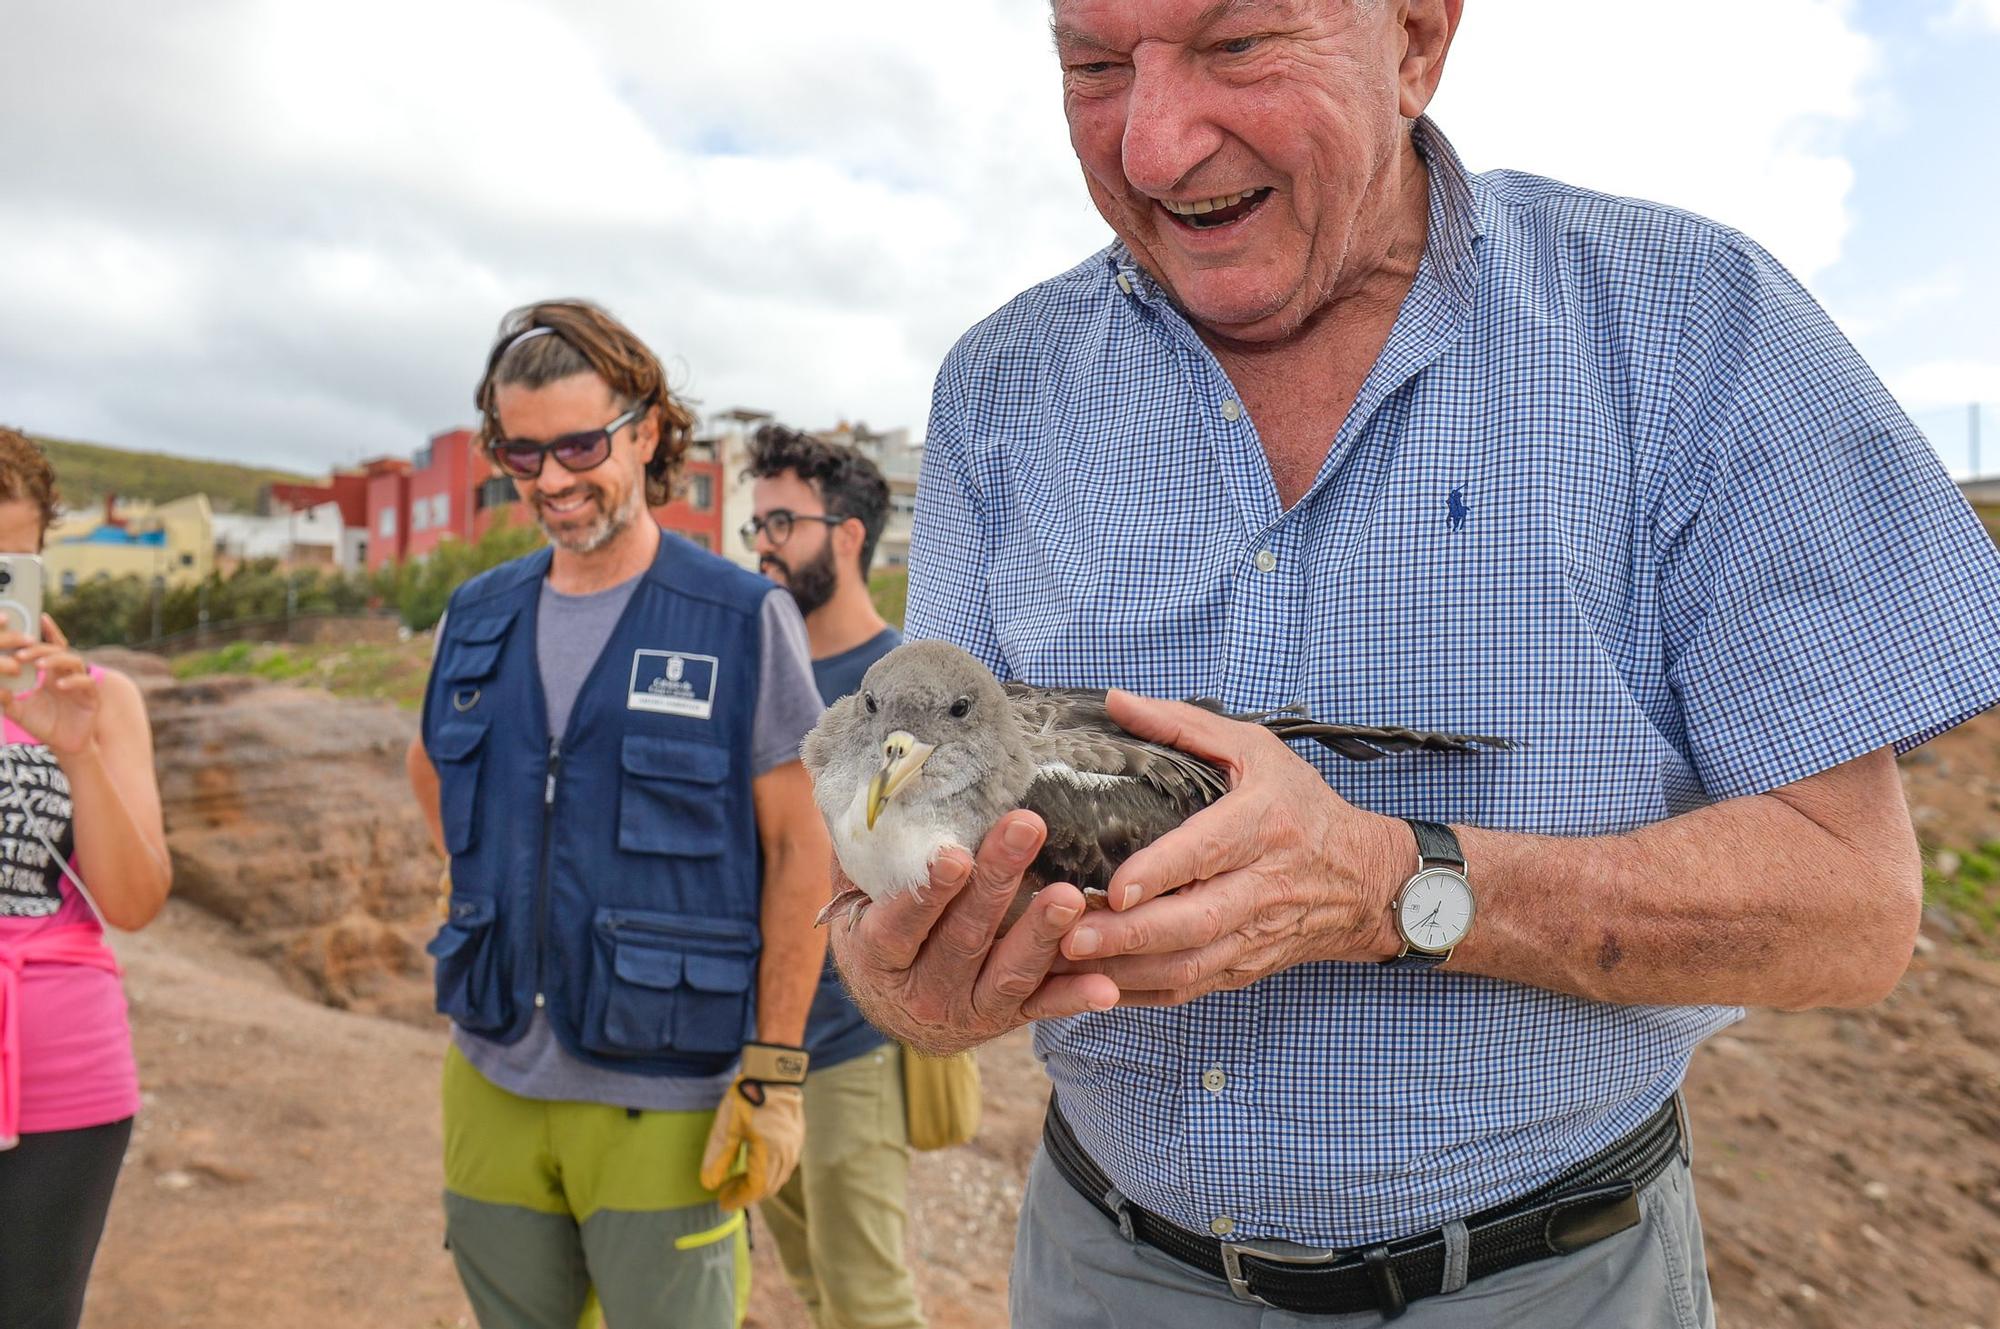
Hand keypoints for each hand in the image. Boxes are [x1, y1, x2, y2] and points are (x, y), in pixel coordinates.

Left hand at [0, 616, 99, 757]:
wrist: (64, 746)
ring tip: (39, 665)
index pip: (51, 647)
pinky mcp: (91, 697)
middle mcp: (67, 674)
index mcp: (51, 673)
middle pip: (58, 651)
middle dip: (40, 649)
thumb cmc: (43, 725)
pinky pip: (86, 683)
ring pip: (73, 661)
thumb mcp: (19, 711)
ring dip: (55, 660)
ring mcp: (80, 684)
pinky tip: (59, 685)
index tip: (39, 617)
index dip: (48, 632)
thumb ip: (7, 699)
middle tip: (22, 654)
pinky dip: (73, 681)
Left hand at [699, 1043, 809, 1209]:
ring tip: (738, 1180)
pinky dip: (770, 1172)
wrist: (772, 1071)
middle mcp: (788, 1153)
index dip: (738, 1198)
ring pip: (779, 1176)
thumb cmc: (746, 1097)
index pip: (756, 1188)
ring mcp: (796, 1144)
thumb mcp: (727, 1127)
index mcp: (770, 1153)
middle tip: (727, 1192)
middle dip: (747, 1194)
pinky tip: (756, 1165)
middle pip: (769, 1186)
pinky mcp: (798, 1136)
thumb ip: (718, 1157)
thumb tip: (709, 1184)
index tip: (722, 1202)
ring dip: (759, 1184)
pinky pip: (786, 1164)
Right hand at [827, 812, 1117, 1056]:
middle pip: (963, 938)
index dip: (927, 892)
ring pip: (1008, 974)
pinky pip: (1042, 1008)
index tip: (954, 854)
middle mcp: (922, 989)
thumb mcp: (855, 894)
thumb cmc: (877, 924)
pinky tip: (1105, 988)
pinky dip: (1073, 998)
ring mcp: (967, 1008)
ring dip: (1040, 934)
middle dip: (997, 883)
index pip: (900, 923)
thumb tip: (862, 778)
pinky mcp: (1005, 1018)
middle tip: (1027, 829)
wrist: (894, 1007)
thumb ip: (865, 848)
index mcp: (879, 953)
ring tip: (1070, 897)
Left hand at [1054, 690, 1406, 1005]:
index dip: (1162, 873)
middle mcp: (1262, 886)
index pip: (1210, 852)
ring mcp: (1254, 935)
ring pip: (1189, 965)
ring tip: (1068, 963)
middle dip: (1130, 934)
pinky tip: (1096, 986)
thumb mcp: (1255, 750)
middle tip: (1071, 935)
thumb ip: (1183, 726)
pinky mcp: (1245, 968)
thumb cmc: (1302, 807)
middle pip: (1194, 921)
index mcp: (1263, 825)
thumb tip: (1117, 702)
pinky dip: (1141, 993)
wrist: (1366, 882)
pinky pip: (1190, 990)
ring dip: (1127, 970)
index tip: (1116, 887)